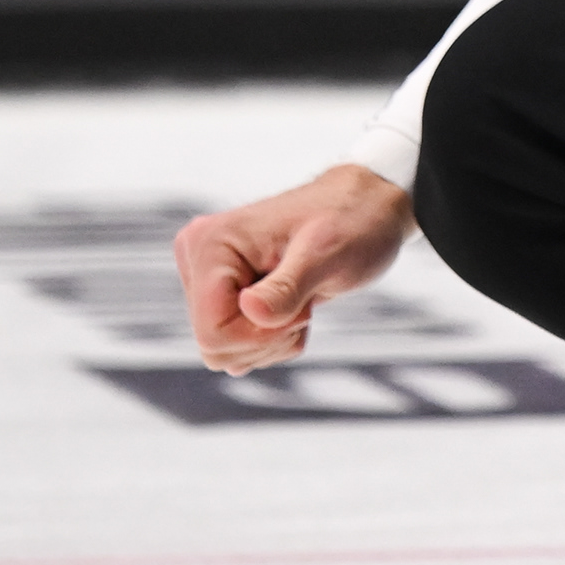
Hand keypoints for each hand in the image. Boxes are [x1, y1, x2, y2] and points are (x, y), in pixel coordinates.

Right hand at [175, 164, 416, 373]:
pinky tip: (295, 307)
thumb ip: (287, 287)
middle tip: (304, 301)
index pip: (212, 331)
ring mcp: (211, 281)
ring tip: (302, 300)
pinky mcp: (227, 297)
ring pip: (226, 353)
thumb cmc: (351, 222)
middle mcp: (199, 259)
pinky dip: (273, 340)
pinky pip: (237, 348)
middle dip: (268, 338)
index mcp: (210, 242)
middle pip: (214, 346)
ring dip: (273, 340)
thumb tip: (251, 310)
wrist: (365, 212)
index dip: (260, 335)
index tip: (301, 305)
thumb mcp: (325, 254)